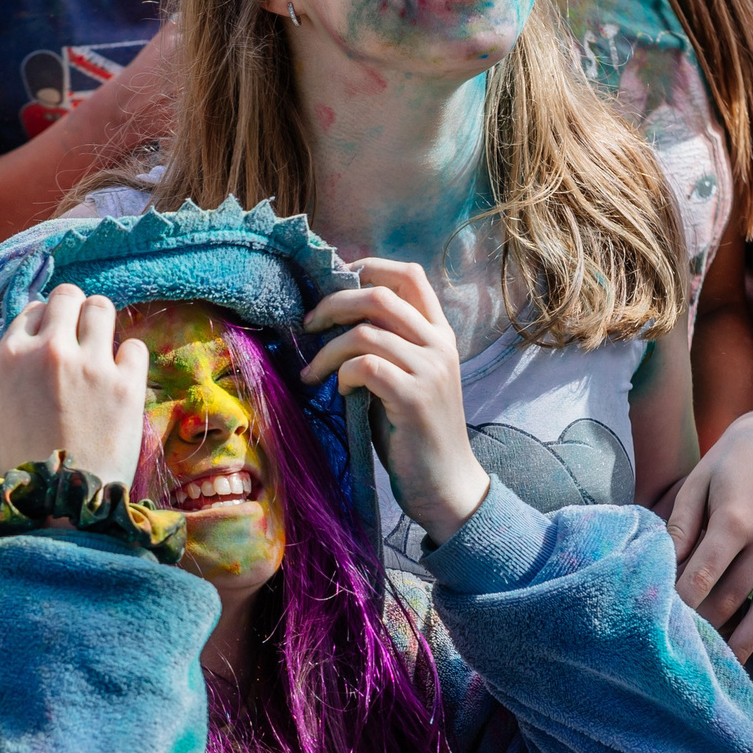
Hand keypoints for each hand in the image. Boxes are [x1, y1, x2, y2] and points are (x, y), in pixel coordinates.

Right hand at [0, 284, 146, 487]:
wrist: (62, 506)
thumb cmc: (27, 466)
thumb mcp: (1, 413)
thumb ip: (17, 373)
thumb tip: (33, 349)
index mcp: (10, 358)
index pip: (33, 309)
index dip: (46, 322)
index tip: (55, 338)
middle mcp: (49, 352)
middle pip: (68, 296)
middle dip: (76, 311)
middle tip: (82, 334)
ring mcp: (90, 365)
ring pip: (102, 307)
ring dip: (103, 322)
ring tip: (102, 348)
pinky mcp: (126, 384)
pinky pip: (134, 346)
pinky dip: (129, 360)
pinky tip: (120, 380)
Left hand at [303, 260, 490, 545]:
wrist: (444, 484)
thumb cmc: (414, 433)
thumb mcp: (403, 378)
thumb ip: (383, 346)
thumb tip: (332, 318)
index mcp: (439, 334)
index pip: (409, 274)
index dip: (367, 267)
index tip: (333, 281)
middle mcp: (439, 345)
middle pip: (379, 295)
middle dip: (334, 303)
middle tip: (308, 324)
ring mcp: (430, 370)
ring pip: (366, 332)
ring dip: (328, 349)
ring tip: (313, 372)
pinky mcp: (414, 398)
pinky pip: (365, 366)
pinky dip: (342, 374)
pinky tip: (340, 391)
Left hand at [667, 413, 752, 659]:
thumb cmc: (730, 460)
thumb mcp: (698, 483)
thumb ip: (682, 526)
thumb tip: (663, 565)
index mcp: (735, 520)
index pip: (703, 576)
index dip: (681, 603)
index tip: (662, 626)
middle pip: (734, 597)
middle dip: (707, 625)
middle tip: (685, 652)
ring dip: (749, 639)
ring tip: (728, 668)